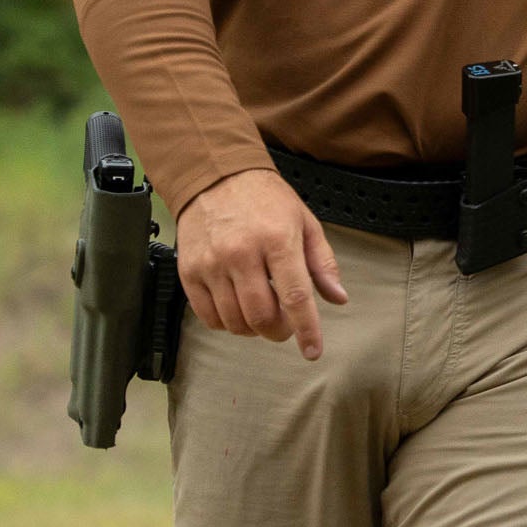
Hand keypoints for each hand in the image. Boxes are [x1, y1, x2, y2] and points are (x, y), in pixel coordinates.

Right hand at [176, 167, 348, 356]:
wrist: (216, 175)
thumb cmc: (265, 199)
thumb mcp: (304, 221)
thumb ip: (321, 263)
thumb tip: (337, 298)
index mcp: (278, 239)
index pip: (295, 297)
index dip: (306, 330)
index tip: (312, 351)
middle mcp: (242, 253)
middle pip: (261, 316)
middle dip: (278, 332)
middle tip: (284, 325)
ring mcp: (212, 264)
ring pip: (234, 321)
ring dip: (253, 329)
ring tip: (260, 312)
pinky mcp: (189, 271)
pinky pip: (208, 316)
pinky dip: (226, 323)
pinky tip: (236, 308)